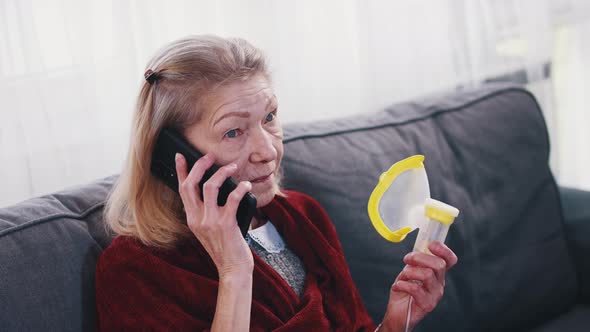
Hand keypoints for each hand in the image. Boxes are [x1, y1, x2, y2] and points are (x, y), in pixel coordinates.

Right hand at [175, 152, 253, 278]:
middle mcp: (197, 219)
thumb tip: (215, 188)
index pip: (182, 190)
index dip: (181, 171)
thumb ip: (207, 213)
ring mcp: (210, 221)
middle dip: (200, 165)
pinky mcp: (226, 224)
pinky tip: (246, 185)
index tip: (181, 156)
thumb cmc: (225, 249)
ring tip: (233, 167)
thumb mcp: (208, 230)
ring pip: (210, 186)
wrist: (232, 269)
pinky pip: (232, 198)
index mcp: (192, 219)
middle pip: (191, 184)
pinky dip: (240, 188)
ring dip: (222, 172)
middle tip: (211, 155)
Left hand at [380, 241, 457, 331]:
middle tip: (406, 259)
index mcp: (437, 274)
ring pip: (427, 274)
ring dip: (410, 272)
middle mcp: (440, 284)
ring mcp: (435, 295)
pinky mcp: (427, 305)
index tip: (430, 245)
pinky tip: (397, 286)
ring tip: (402, 277)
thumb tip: (417, 248)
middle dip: (419, 257)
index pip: (450, 260)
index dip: (444, 250)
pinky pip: (416, 289)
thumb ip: (415, 262)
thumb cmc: (404, 291)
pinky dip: (402, 284)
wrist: (397, 313)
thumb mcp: (409, 272)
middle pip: (438, 264)